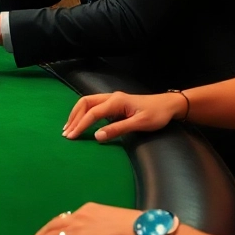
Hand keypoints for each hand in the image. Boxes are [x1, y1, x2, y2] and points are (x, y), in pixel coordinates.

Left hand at [21, 203, 139, 234]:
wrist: (137, 231)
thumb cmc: (133, 228)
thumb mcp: (114, 220)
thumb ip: (103, 224)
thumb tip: (103, 232)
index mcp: (87, 209)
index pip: (64, 218)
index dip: (53, 228)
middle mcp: (78, 216)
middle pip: (50, 226)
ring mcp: (75, 229)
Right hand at [63, 91, 186, 140]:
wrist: (168, 105)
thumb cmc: (156, 115)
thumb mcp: (139, 124)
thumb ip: (117, 129)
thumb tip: (97, 136)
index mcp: (116, 101)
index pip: (92, 113)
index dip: (80, 125)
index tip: (71, 136)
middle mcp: (111, 97)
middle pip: (85, 103)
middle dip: (74, 117)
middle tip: (66, 133)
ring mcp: (112, 99)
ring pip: (88, 103)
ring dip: (77, 114)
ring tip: (69, 128)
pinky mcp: (114, 103)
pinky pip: (93, 106)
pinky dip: (84, 113)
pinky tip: (81, 122)